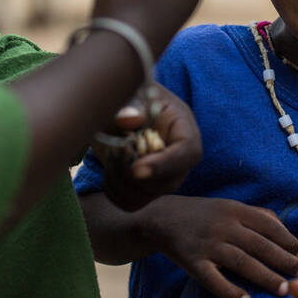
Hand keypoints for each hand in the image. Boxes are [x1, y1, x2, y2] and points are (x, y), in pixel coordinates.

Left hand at [99, 84, 201, 210]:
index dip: (163, 165)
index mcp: (184, 130)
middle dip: (132, 170)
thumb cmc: (132, 97)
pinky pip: (129, 203)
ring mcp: (164, 179)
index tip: (136, 169)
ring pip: (144, 196)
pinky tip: (111, 167)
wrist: (122, 110)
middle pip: (165, 183)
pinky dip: (112, 188)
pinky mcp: (146, 191)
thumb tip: (129, 119)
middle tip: (117, 145)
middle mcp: (179, 160)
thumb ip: (130, 105)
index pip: (187, 154)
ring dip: (119, 178)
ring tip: (114, 151)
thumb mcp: (132, 94)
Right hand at [149, 195, 297, 297]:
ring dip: (264, 276)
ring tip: (282, 288)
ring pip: (241, 262)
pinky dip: (229, 291)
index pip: (267, 224)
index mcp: (234, 210)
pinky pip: (213, 280)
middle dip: (282, 260)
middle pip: (259, 245)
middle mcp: (222, 226)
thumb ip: (257, 215)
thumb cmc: (203, 214)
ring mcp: (207, 244)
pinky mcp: (192, 262)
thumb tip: (287, 232)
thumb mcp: (229, 206)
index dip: (286, 239)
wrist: (161, 217)